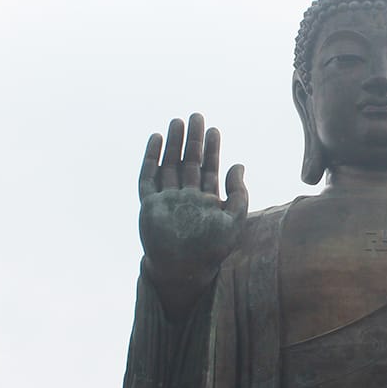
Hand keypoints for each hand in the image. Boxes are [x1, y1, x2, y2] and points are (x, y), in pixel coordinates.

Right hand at [139, 113, 247, 307]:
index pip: (209, 168)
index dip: (212, 149)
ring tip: (177, 122)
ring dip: (173, 144)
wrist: (183, 271)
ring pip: (169, 164)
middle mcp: (186, 197)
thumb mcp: (234, 221)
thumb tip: (239, 165)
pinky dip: (151, 158)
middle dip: (193, 140)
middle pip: (189, 162)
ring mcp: (167, 199)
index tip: (214, 130)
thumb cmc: (211, 250)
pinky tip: (156, 140)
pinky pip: (148, 177)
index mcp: (206, 200)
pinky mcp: (149, 204)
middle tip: (196, 116)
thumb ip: (239, 194)